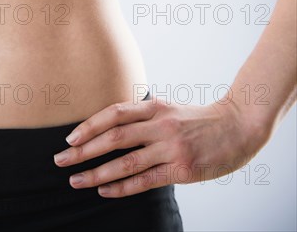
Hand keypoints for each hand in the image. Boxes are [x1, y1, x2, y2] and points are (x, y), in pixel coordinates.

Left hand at [53, 95, 266, 197]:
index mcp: (155, 106)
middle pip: (114, 137)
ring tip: (75, 181)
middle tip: (60, 160)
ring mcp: (171, 147)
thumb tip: (111, 127)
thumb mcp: (169, 108)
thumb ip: (144, 115)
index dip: (89, 125)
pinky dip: (121, 187)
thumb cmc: (198, 119)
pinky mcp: (181, 169)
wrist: (236, 127)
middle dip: (83, 150)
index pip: (114, 113)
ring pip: (126, 162)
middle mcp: (160, 124)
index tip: (69, 137)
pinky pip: (145, 180)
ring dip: (96, 173)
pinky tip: (104, 191)